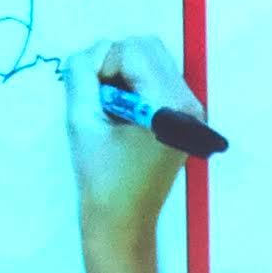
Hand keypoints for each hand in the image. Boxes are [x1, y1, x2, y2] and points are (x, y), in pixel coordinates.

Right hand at [59, 36, 197, 272]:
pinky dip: (132, 86)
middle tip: (99, 98)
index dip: (104, 64)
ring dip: (122, 74)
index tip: (93, 97)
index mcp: (170, 105)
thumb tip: (87, 52)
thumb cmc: (101, 180)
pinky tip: (120, 116)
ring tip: (108, 110)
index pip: (134, 49)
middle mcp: (190, 104)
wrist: (123, 225)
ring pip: (151, 60)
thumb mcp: (81, 122)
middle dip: (115, 62)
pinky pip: (155, 80)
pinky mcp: (183, 119)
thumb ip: (81, 76)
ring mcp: (190, 111)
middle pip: (148, 47)